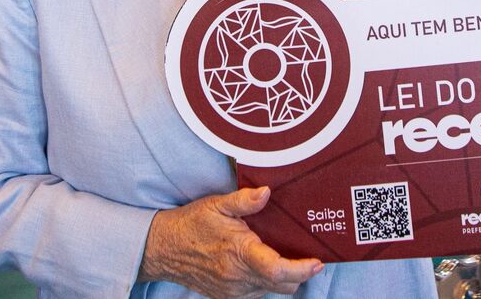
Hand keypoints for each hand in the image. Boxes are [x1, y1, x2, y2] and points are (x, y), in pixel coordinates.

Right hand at [139, 187, 322, 297]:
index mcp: (239, 252)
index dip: (302, 270)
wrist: (164, 248)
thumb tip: (267, 193)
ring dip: (282, 278)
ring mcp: (232, 290)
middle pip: (282, 285)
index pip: (278, 270)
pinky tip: (261, 264)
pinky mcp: (227, 297)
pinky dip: (265, 282)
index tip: (317, 262)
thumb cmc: (192, 224)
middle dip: (299, 274)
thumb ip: (244, 200)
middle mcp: (238, 277)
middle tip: (308, 258)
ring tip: (283, 257)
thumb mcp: (217, 204)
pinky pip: (256, 293)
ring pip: (271, 291)